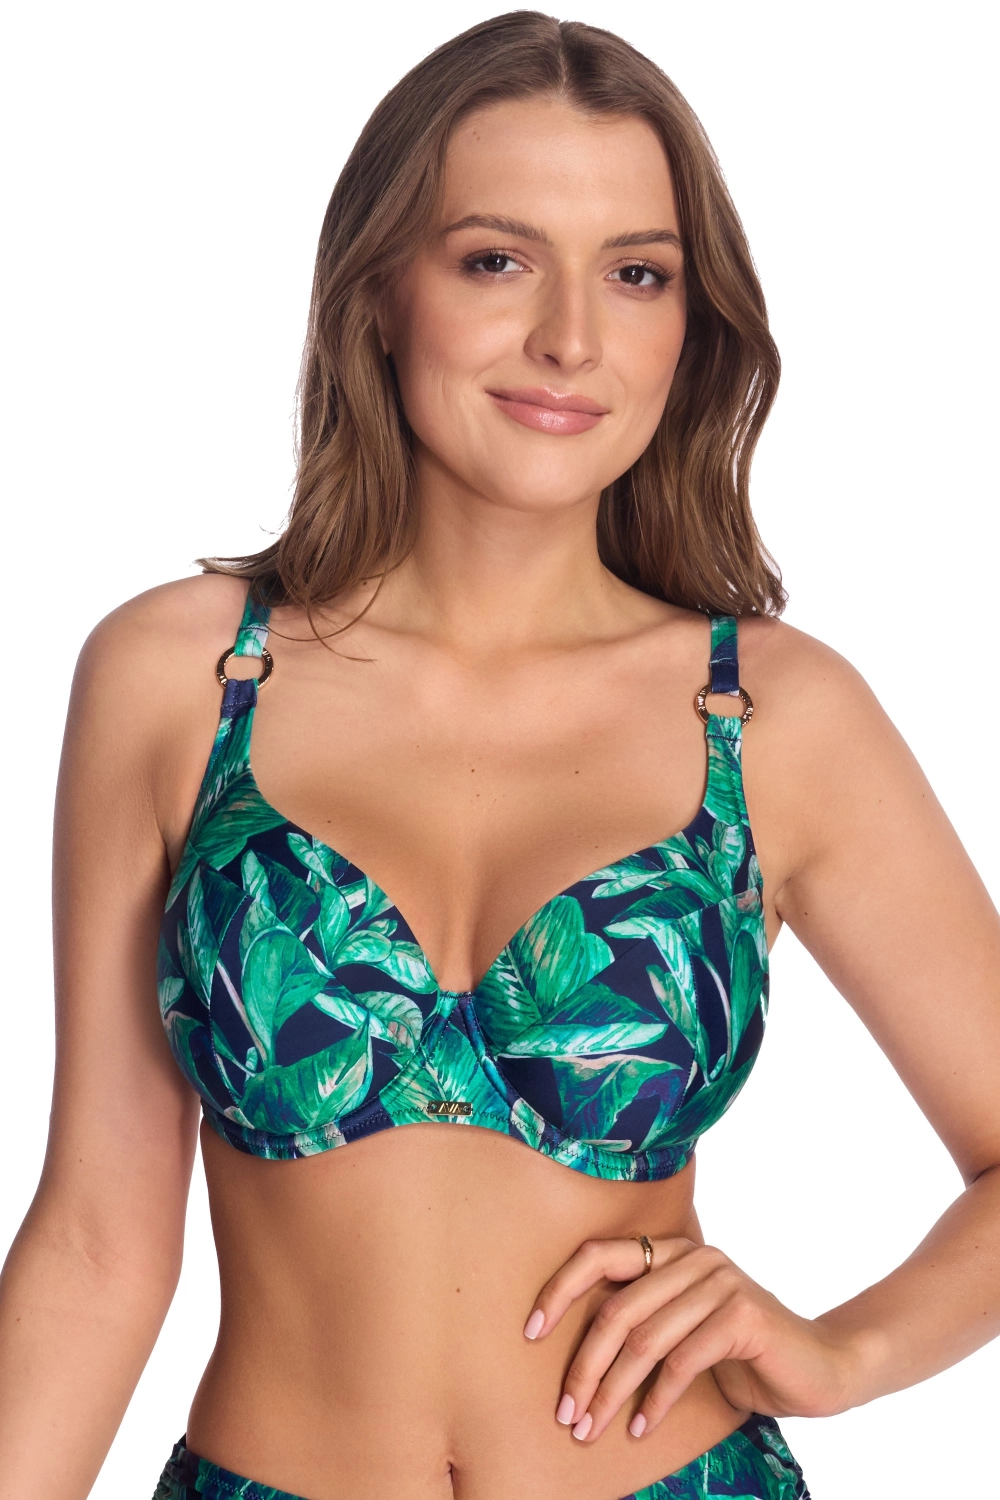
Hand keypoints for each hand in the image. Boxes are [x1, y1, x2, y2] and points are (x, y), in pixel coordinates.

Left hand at [522, 1235, 862, 1441]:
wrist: (820, 1367)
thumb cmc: (742, 1354)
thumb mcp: (685, 1332)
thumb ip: (644, 1324)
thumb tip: (572, 1358)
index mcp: (672, 1251)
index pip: (600, 1255)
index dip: (559, 1289)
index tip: (529, 1331)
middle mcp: (694, 1257)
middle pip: (617, 1309)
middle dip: (584, 1367)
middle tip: (565, 1413)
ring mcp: (720, 1281)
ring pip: (645, 1339)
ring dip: (612, 1392)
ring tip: (591, 1429)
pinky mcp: (742, 1315)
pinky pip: (682, 1361)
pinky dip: (654, 1401)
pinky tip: (640, 1428)